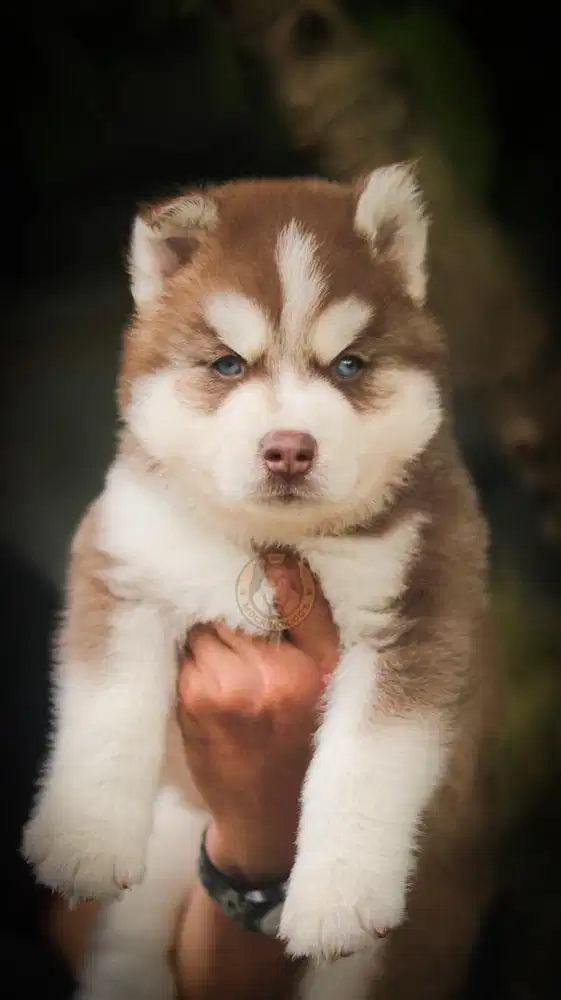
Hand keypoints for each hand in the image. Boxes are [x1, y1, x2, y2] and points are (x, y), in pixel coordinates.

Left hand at [177, 554, 338, 880]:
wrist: (270, 819)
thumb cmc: (309, 737)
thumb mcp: (332, 676)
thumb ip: (309, 614)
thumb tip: (277, 555)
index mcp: (301, 669)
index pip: (269, 590)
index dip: (260, 571)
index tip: (262, 561)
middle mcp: (255, 678)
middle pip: (227, 605)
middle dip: (232, 605)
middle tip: (249, 622)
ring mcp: (213, 691)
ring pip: (201, 626)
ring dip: (211, 632)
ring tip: (236, 654)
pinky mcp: (186, 704)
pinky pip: (185, 654)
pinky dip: (196, 657)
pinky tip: (217, 677)